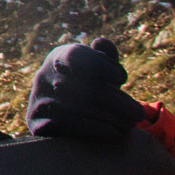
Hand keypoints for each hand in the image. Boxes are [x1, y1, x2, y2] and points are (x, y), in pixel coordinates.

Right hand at [27, 37, 146, 139]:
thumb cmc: (94, 92)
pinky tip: (112, 132)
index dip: (100, 65)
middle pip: (79, 85)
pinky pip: (64, 124)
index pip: (76, 55)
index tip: (121, 78)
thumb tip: (101, 43)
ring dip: (106, 116)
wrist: (72, 123)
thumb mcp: (102, 73)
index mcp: (59, 58)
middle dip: (114, 99)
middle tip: (139, 113)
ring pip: (73, 106)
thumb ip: (107, 59)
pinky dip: (91, 128)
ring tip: (130, 124)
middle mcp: (43, 76)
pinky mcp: (36, 122)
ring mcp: (37, 99)